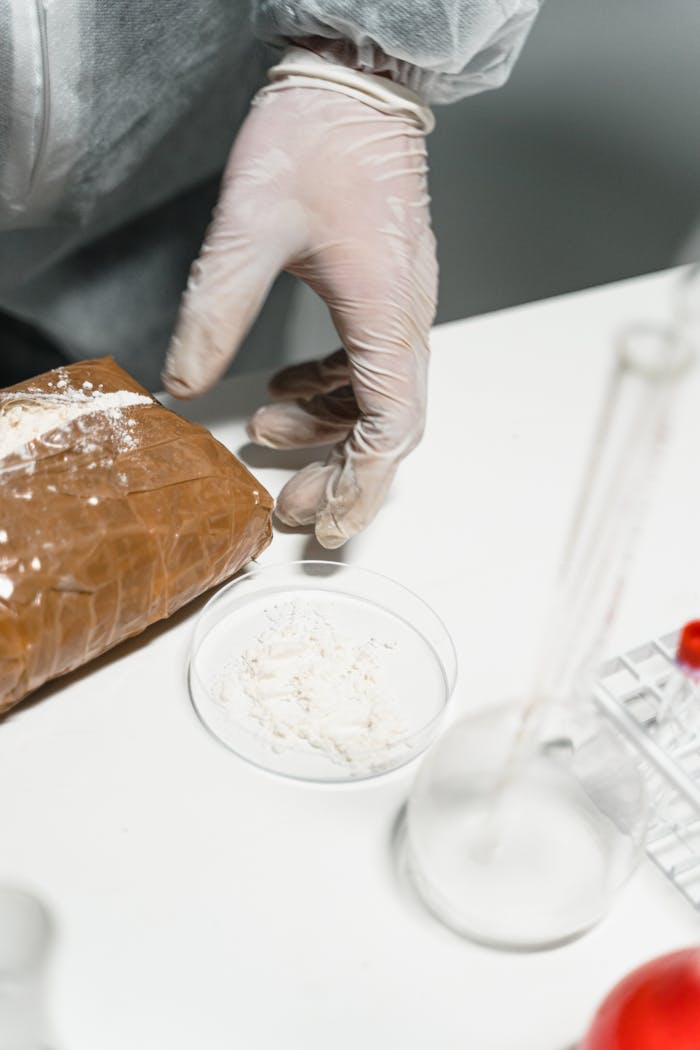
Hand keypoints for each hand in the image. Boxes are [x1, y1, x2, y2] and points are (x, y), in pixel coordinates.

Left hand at [162, 81, 436, 547]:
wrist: (355, 86)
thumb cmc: (320, 140)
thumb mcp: (251, 224)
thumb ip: (215, 308)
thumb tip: (185, 383)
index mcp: (388, 314)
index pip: (391, 427)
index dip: (362, 485)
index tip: (328, 522)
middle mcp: (404, 321)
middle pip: (386, 425)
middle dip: (340, 473)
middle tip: (290, 504)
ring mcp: (396, 308)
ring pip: (374, 398)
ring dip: (326, 430)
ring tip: (268, 437)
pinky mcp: (380, 294)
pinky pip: (361, 364)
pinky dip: (326, 390)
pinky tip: (286, 390)